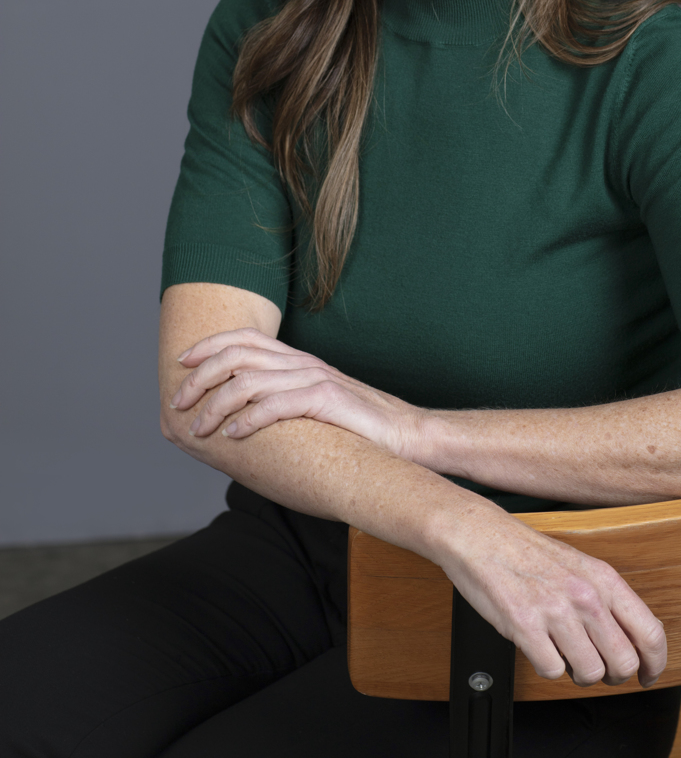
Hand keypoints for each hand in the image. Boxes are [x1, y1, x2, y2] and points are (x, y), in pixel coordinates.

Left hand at [169, 327, 423, 457]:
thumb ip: (282, 404)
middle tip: (178, 401)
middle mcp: (303, 363)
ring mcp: (316, 379)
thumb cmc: (358, 431)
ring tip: (198, 427)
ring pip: (251, 381)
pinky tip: (233, 435)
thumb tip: (239, 420)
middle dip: (200, 375)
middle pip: (239, 354)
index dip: (209, 345)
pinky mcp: (328, 401)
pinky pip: (278, 405)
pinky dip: (249, 419)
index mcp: (298, 361)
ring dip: (216, 404)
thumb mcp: (314, 408)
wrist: (407, 437)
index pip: (245, 338)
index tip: (181, 363)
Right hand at [436, 508, 666, 687]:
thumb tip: (632, 639)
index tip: (648, 675)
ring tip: (564, 654)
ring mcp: (555, 611)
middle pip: (623, 662)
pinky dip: (546, 665)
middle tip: (599, 669)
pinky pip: (552, 671)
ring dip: (578, 672)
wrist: (479, 536)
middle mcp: (584, 595)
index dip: (654, 664)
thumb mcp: (579, 565)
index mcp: (603, 578)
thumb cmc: (526, 551)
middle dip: (613, 675)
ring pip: (589, 673)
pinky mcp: (525, 626)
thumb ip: (606, 599)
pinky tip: (539, 646)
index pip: (650, 632)